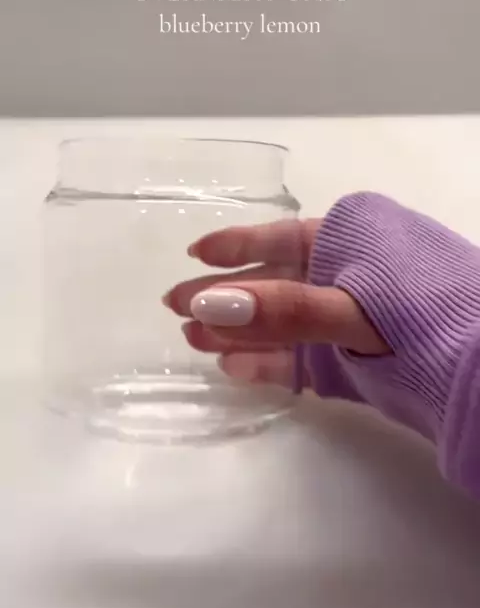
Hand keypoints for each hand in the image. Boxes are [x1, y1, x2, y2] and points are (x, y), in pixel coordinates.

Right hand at [163, 220, 388, 387]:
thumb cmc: (423, 316)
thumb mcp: (354, 307)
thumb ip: (286, 309)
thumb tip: (209, 305)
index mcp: (351, 243)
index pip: (282, 239)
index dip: (237, 246)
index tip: (194, 254)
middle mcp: (344, 278)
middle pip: (273, 284)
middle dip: (224, 295)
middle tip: (173, 306)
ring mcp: (347, 323)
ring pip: (282, 324)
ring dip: (238, 332)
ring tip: (193, 341)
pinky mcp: (352, 365)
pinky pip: (302, 360)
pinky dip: (268, 364)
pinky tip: (231, 368)